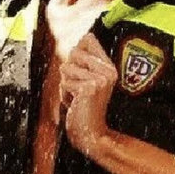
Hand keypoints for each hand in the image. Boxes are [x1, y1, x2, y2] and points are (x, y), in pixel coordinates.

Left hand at [59, 33, 117, 155]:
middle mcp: (108, 71)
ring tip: (78, 97)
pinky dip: (65, 95)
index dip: (77, 51)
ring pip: (66, 68)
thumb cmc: (85, 108)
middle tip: (80, 89)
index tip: (81, 69)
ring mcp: (100, 80)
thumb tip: (82, 38)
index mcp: (110, 67)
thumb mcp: (87, 80)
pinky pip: (65, 83)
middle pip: (74, 52)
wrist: (92, 134)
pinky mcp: (89, 88)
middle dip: (69, 71)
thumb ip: (83, 61)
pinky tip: (76, 104)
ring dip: (66, 85)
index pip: (88, 39)